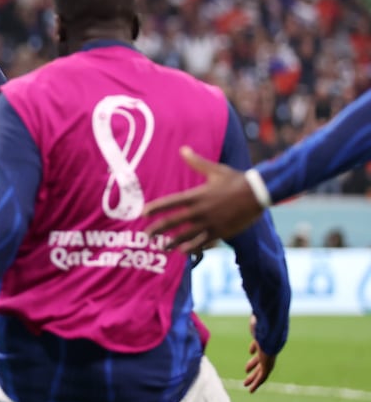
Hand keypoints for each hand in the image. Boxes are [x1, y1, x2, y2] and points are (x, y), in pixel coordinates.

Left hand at [143, 146, 263, 251]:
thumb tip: (183, 149)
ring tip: (162, 247)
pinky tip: (182, 252)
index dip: (156, 208)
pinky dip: (192, 247)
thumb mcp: (215, 169)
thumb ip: (196, 162)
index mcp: (197, 195)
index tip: (144, 213)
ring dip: (172, 242)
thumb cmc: (235, 180)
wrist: (257, 193)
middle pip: (174, 221)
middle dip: (158, 228)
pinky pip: (202, 242)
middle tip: (146, 235)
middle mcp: (201, 210)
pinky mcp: (220, 232)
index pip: (171, 202)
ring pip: (186, 235)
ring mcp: (210, 223)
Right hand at [244, 314, 274, 392]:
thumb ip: (255, 313)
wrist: (272, 327)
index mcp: (265, 338)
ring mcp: (268, 357)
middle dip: (253, 365)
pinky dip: (256, 384)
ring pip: (261, 371)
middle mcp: (268, 348)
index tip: (250, 351)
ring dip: (253, 379)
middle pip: (260, 359)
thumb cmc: (262, 319)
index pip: (260, 345)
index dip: (255, 348)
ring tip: (246, 385)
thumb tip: (251, 297)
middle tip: (246, 369)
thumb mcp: (256, 317)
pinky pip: (262, 377)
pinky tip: (250, 389)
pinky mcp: (268, 364)